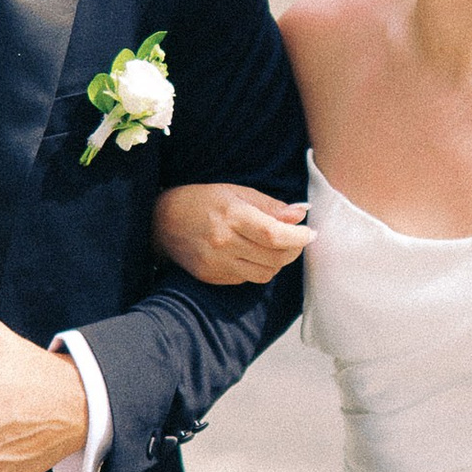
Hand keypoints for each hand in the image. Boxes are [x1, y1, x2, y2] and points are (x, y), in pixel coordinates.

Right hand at [152, 182, 311, 284]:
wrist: (161, 221)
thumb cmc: (202, 200)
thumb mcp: (236, 192)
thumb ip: (270, 206)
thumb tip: (301, 214)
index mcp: (232, 215)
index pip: (275, 234)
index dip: (299, 237)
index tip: (310, 233)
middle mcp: (224, 242)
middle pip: (274, 257)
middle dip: (293, 250)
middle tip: (298, 239)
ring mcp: (216, 263)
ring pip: (265, 273)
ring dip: (278, 262)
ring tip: (276, 247)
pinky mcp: (211, 276)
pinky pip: (247, 278)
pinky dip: (257, 268)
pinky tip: (252, 254)